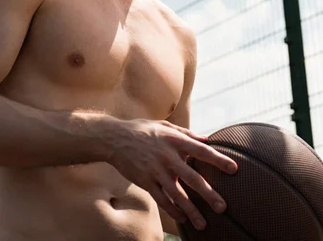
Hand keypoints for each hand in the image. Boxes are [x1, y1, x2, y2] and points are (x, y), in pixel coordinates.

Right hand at [107, 118, 236, 230]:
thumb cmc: (143, 130)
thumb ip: (186, 133)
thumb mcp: (165, 125)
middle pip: (192, 178)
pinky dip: (173, 210)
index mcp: (174, 139)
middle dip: (208, 193)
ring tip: (203, 223)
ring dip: (191, 210)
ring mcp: (155, 170)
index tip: (234, 169)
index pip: (201, 150)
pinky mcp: (145, 181)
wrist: (115, 138)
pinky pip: (161, 199)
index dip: (218, 159)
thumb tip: (206, 139)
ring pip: (177, 194)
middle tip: (222, 207)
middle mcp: (167, 155)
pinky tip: (182, 218)